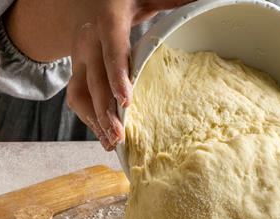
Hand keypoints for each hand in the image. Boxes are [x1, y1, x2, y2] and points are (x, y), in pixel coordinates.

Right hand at [65, 0, 193, 149]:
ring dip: (93, 120)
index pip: (112, 52)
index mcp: (108, 23)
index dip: (117, 77)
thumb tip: (202, 1)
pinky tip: (104, 135)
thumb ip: (170, 1)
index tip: (126, 102)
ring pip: (80, 93)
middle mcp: (88, 42)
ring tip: (111, 143)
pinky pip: (78, 97)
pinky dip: (89, 118)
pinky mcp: (76, 72)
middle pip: (94, 81)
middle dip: (105, 111)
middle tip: (119, 135)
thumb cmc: (122, 0)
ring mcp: (79, 59)